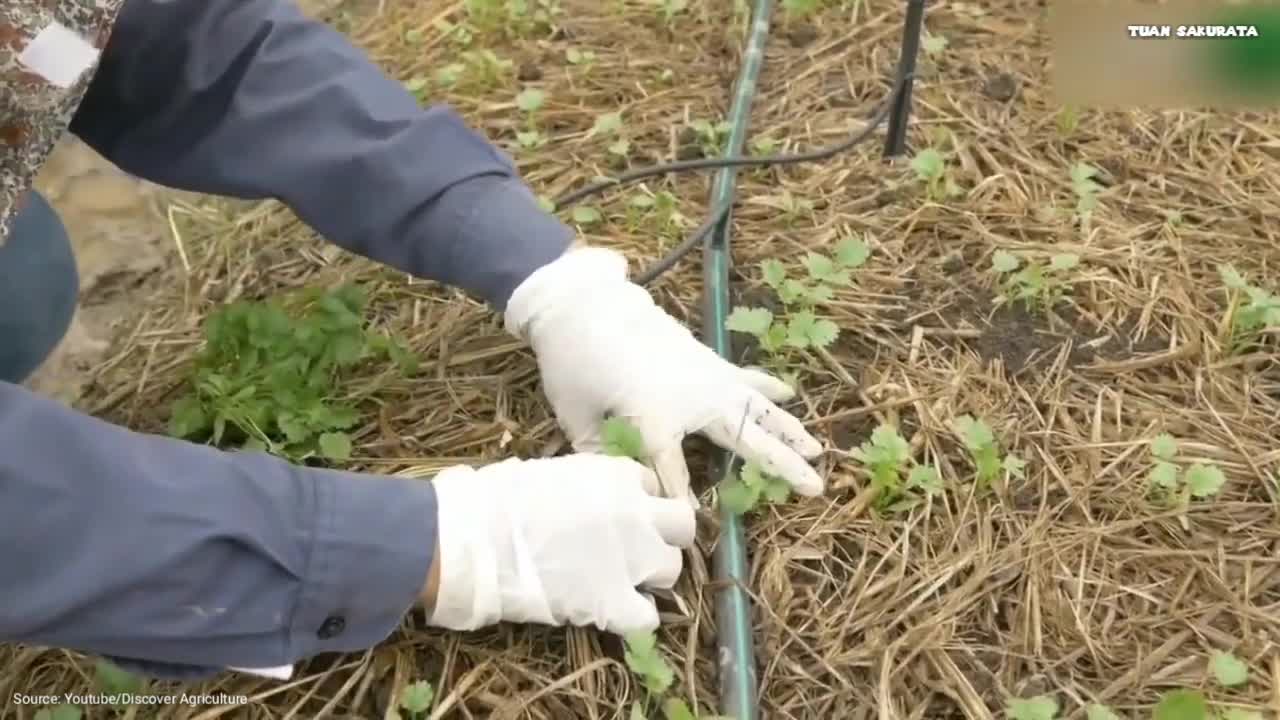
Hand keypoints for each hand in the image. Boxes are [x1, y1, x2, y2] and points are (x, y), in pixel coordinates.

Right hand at [425, 454, 694, 634]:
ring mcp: (632, 560)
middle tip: (636, 549)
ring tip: (620, 582)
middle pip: (682, 525)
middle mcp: (638, 514)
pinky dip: (636, 618)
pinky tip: (614, 613)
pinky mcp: (615, 602)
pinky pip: (649, 617)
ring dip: (651, 576)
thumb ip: (587, 484)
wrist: (477, 538)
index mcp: (619, 476)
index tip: (618, 515)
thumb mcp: (554, 472)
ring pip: (672, 570)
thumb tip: (587, 498)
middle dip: (663, 537)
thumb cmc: (500, 498)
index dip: (637, 502)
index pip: (651, 486)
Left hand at [504, 246, 823, 504]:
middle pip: (745, 438)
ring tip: (819, 451)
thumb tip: (624, 485)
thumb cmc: (575, 363)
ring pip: (758, 408)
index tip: (690, 525)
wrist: (586, 305)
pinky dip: (768, 386)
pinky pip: (745, 378)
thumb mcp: (578, 416)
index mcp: (656, 417)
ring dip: (789, 430)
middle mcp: (694, 397)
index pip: (673, 473)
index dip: (680, 500)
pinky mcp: (707, 360)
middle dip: (780, 465)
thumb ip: (602, 455)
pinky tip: (789, 393)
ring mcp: (706, 376)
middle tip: (814, 488)